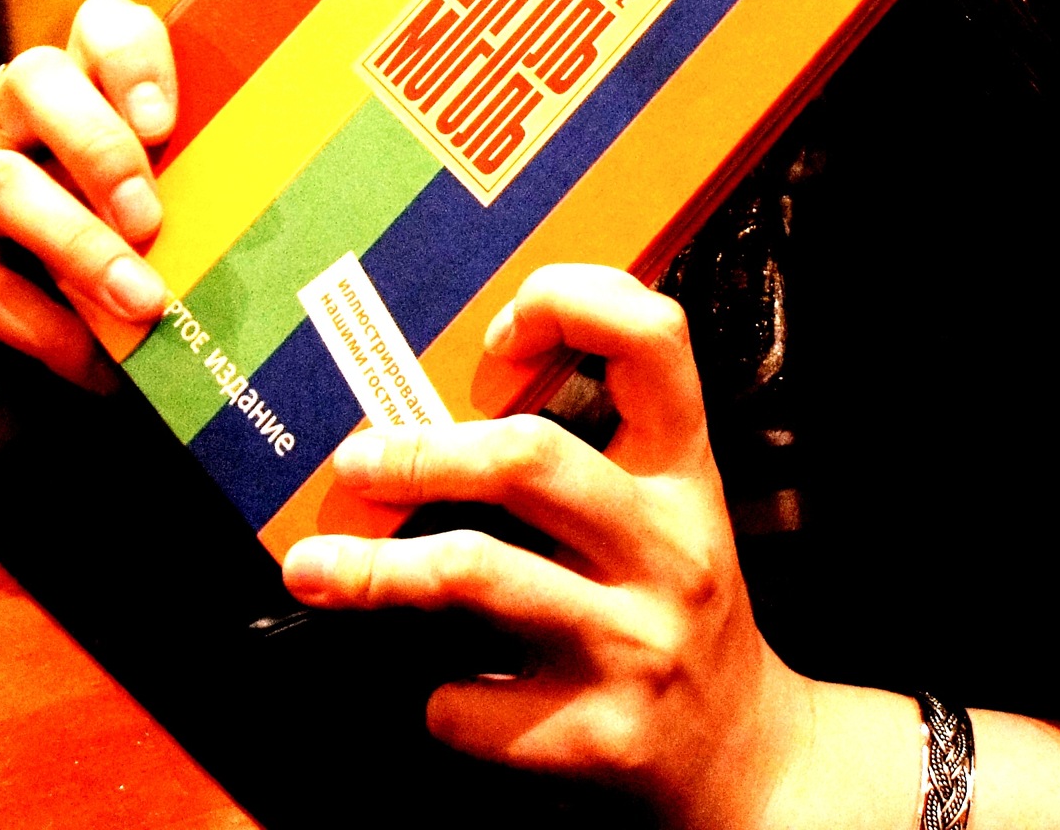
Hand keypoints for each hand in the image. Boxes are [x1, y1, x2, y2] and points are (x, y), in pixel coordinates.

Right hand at [0, 0, 174, 462]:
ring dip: (79, 243)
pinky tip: (101, 367)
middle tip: (151, 216)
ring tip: (143, 301)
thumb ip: (206, 212)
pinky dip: (49, 328)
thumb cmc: (127, 306)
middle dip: (98, 143)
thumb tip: (292, 218)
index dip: (131, 54)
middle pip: (33, 79)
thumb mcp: (175, 246)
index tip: (169, 121)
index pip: (99, 28)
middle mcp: (13, 138)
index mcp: (86, 109)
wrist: (32, 411)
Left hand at [279, 265, 816, 828]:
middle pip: (530, 458)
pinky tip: (442, 690)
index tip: (499, 335)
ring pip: (478, 573)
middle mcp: (671, 546)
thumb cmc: (674, 609)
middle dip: (420, 453)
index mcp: (686, 472)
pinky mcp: (596, 735)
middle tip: (356, 462)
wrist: (745, 755)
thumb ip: (591, 456)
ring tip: (314, 568)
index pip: (655, 338)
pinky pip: (471, 702)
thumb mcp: (664, 513)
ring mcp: (636, 641)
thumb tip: (438, 407)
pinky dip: (435, 696)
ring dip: (376, 570)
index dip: (572, 303)